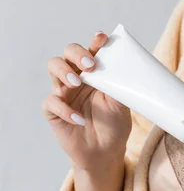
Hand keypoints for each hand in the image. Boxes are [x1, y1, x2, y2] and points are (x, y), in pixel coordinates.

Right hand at [43, 32, 131, 172]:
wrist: (106, 152)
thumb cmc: (115, 123)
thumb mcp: (122, 103)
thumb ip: (120, 84)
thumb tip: (125, 67)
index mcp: (95, 71)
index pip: (92, 49)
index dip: (95, 41)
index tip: (101, 38)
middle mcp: (77, 76)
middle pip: (67, 52)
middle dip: (76, 54)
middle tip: (89, 64)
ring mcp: (63, 92)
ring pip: (53, 67)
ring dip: (64, 72)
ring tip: (77, 83)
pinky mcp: (53, 111)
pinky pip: (51, 102)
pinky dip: (65, 109)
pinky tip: (79, 119)